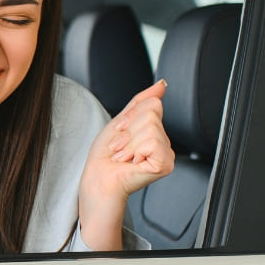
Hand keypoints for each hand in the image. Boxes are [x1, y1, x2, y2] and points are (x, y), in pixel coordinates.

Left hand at [77, 79, 174, 248]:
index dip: (130, 117)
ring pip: (150, 127)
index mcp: (153, 130)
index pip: (152, 104)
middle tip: (121, 148)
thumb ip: (141, 102)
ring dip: (129, 142)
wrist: (98, 179)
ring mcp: (166, 153)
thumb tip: (161, 85)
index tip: (120, 133)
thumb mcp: (120, 121)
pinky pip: (152, 141)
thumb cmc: (105, 157)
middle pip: (151, 114)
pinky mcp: (165, 164)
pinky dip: (135, 150)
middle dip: (128, 130)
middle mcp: (163, 141)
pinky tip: (132, 163)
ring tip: (124, 156)